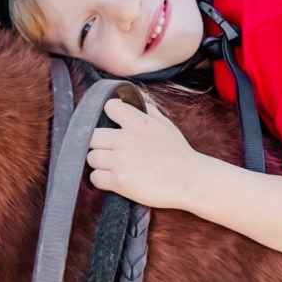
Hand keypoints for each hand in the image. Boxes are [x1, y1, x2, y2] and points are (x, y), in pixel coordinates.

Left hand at [86, 98, 200, 208]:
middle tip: (111, 150)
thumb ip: (149, 111)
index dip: (110, 114)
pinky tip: (115, 179)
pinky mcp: (119, 181)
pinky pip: (95, 177)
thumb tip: (137, 100)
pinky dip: (102, 179)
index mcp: (139, 122)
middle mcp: (126, 139)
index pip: (109, 107)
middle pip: (92, 136)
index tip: (114, 124)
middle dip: (99, 143)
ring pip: (91, 157)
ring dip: (100, 162)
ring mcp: (120, 161)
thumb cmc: (181, 154)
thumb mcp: (167, 126)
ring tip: (114, 166)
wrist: (190, 181)